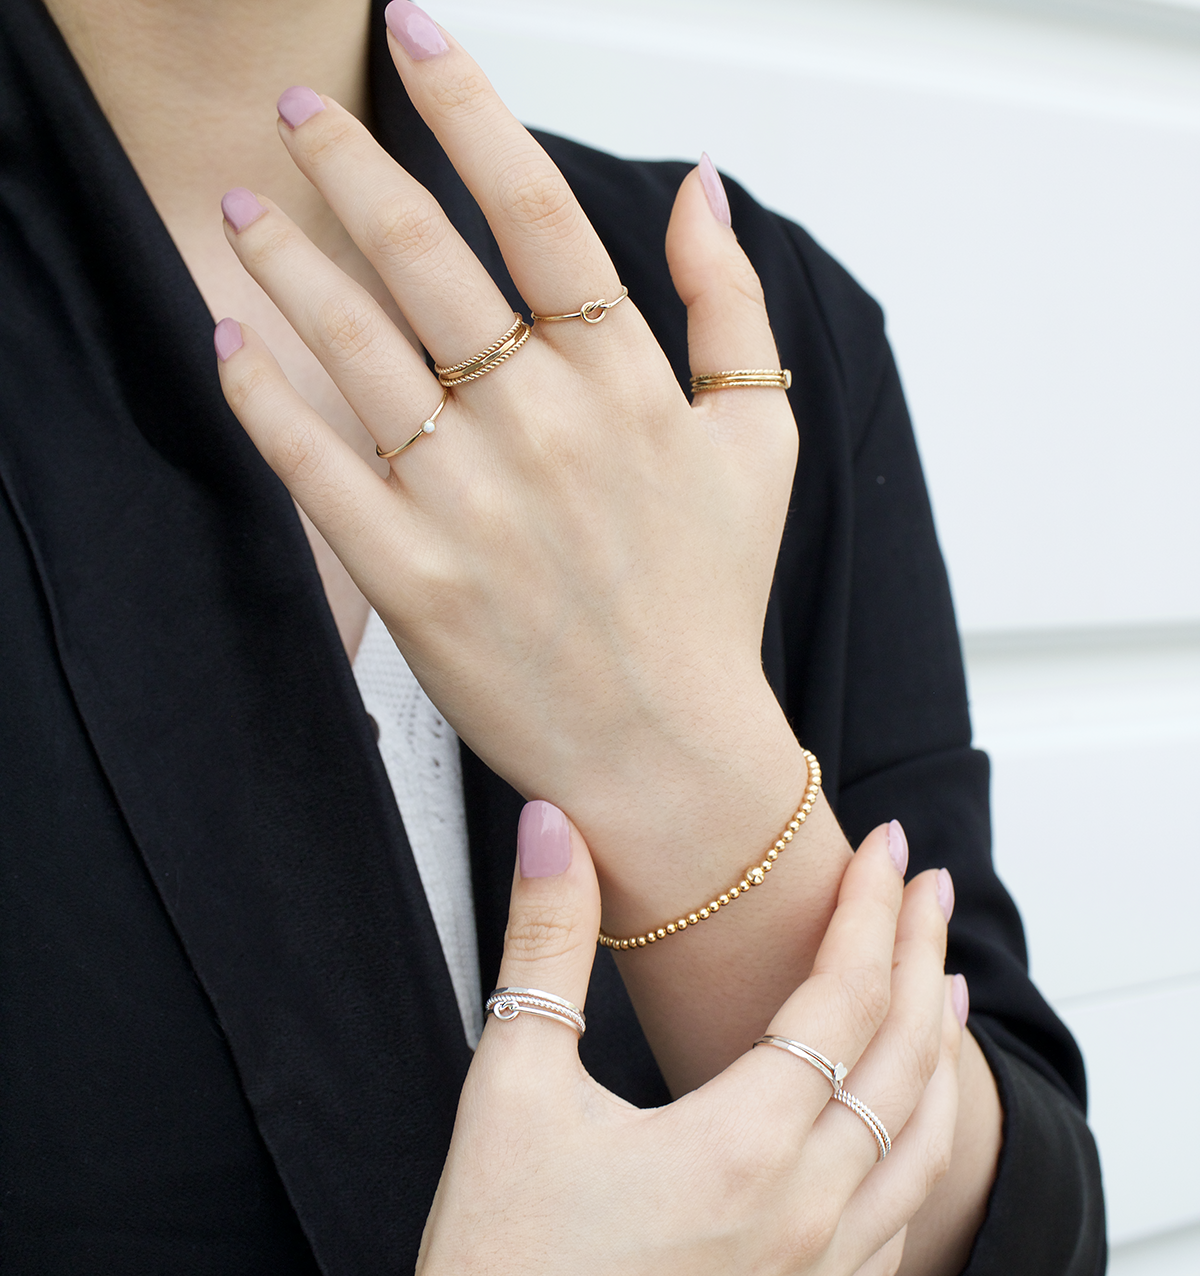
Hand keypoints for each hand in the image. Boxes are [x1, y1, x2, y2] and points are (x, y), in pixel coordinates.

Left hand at [215, 1, 805, 916]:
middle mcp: (544, 426)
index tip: (415, 36)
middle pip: (423, 258)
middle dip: (347, 164)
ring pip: (356, 347)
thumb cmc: (710, 600)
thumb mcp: (760, 442)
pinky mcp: (416, 579)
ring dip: (286, 260)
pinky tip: (230, 340)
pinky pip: (319, 466)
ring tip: (242, 205)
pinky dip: (265, 395)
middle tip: (300, 111)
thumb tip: (704, 188)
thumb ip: (733, 306)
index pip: (537, 208)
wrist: (668, 747)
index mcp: (625, 383)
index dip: (469, 106)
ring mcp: (473, 503)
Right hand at [417, 808, 965, 1274]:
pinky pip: (898, 1215)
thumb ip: (542, 943)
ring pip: (918, 1143)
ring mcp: (813, 1274)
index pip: (842, 996)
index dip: (870, 910)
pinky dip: (919, 1141)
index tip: (886, 848)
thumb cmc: (500, 1254)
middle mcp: (801, 1215)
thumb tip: (551, 826)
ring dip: (940, 1050)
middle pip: (902, 1058)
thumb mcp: (511, 1086)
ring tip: (947, 984)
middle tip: (929, 883)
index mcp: (739, 1148)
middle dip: (919, 954)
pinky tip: (905, 1120)